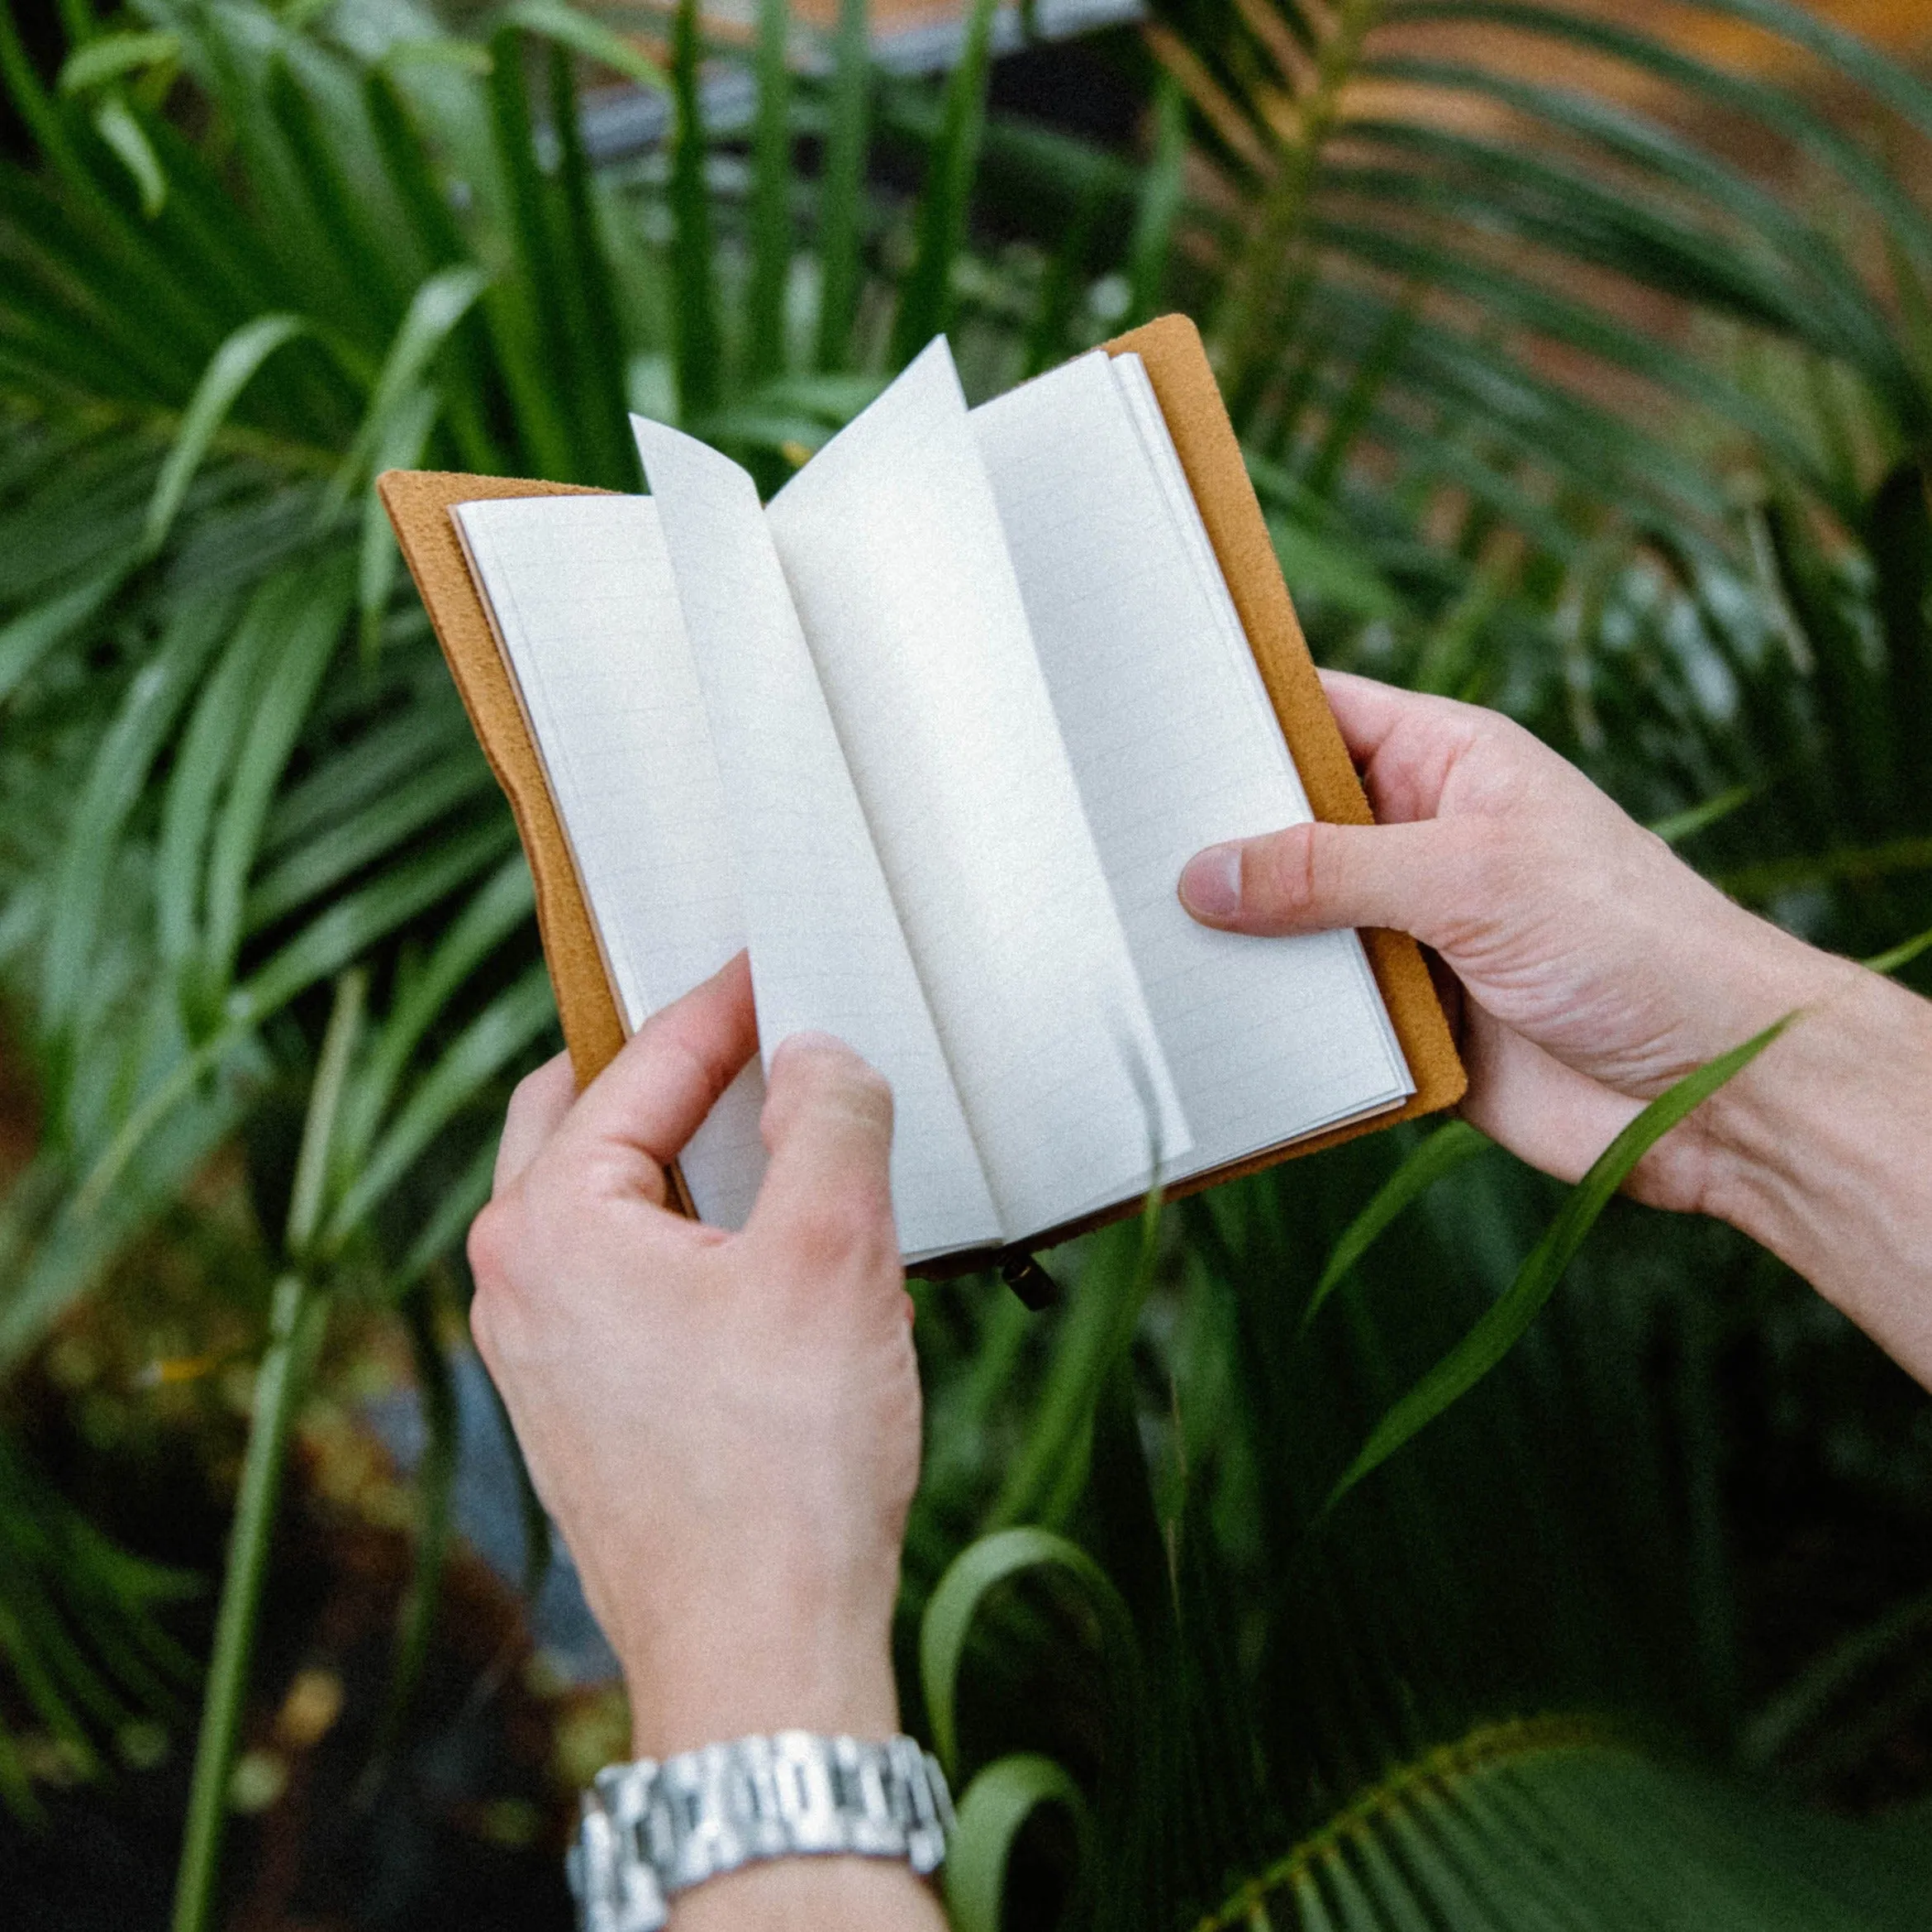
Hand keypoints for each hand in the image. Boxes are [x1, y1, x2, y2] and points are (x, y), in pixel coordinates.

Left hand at [468, 954, 945, 1927]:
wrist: (758, 1655)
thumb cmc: (785, 1468)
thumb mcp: (834, 1254)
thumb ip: (829, 1119)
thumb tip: (819, 1055)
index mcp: (549, 1225)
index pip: (639, 1067)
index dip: (721, 1008)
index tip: (773, 969)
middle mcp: (514, 1284)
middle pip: (581, 1119)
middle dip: (664, 1071)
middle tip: (751, 1038)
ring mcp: (535, 1356)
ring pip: (597, 1203)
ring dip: (672, 1155)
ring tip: (768, 1138)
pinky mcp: (576, 1411)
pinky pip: (613, 1276)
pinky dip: (674, 1232)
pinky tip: (757, 1254)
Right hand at [1178, 672, 1931, 1376]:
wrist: (1717, 1092)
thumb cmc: (1633, 943)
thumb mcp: (1472, 876)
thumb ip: (1330, 869)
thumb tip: (1204, 875)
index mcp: (1446, 766)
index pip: (1317, 715)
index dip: (1237, 712)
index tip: (1142, 711)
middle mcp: (1417, 846)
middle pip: (1282, 829)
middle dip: (1209, 842)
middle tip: (1106, 844)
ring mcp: (1407, 939)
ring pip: (1284, 931)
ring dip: (1232, 946)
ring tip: (1132, 941)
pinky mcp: (1403, 1030)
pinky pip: (1310, 1021)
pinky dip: (1267, 1028)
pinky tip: (1198, 1026)